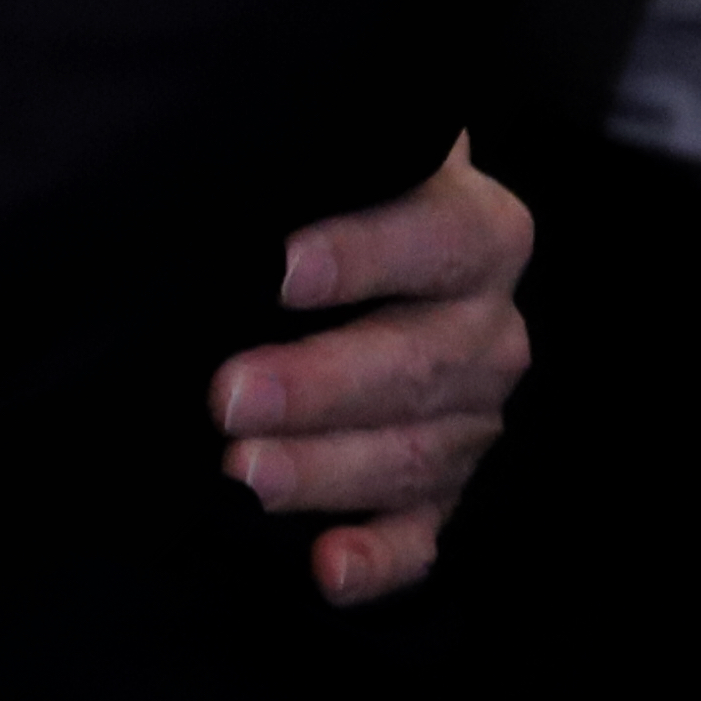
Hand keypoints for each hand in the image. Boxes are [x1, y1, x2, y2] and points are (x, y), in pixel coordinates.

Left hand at [210, 136, 530, 604]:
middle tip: (228, 395)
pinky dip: (378, 558)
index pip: (438, 236)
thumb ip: (302, 145)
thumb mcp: (331, 154)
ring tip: (244, 472)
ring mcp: (473, 413)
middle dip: (321, 383)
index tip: (281, 269)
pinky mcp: (444, 488)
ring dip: (329, 468)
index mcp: (472, 226)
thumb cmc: (326, 193)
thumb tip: (214, 129)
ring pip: (417, 451)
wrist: (356, 257)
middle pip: (422, 360)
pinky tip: (328, 571)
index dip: (365, 253)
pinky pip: (424, 535)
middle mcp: (486, 321)